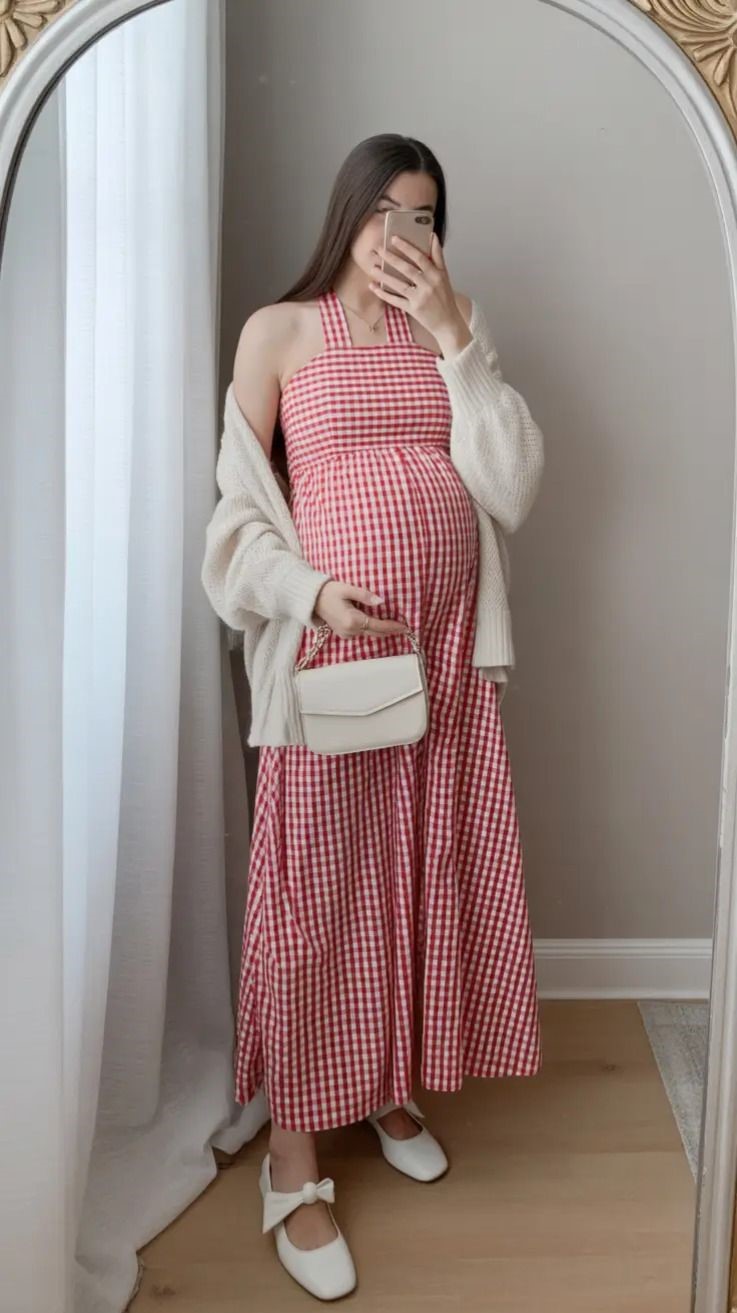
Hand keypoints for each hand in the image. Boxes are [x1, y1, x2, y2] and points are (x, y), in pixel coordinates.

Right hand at [314, 578, 408, 638]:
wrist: (311, 599)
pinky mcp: (344, 634)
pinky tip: (378, 624)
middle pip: (376, 633)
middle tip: (404, 628)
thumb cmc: (329, 591)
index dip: (393, 627)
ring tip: (395, 625)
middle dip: (390, 631)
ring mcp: (346, 634)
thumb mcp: (347, 589)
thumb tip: (381, 601)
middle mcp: (350, 631)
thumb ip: (365, 595)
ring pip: (369, 634)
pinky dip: (371, 630)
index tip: (405, 627)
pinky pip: (362, 633)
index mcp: (352, 620)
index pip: (378, 626)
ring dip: (381, 630)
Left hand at [369, 231, 467, 346]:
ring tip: (372, 268)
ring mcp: (420, 298)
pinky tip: (374, 287)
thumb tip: (433, 236)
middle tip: (378, 250)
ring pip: (399, 285)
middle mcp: (428, 285)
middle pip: (407, 269)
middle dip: (391, 259)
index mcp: (436, 275)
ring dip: (384, 276)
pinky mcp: (413, 310)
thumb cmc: (445, 298)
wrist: (448, 323)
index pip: (420, 257)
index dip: (406, 247)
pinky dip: (384, 294)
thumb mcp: (445, 275)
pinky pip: (396, 300)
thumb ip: (437, 256)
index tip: (394, 239)